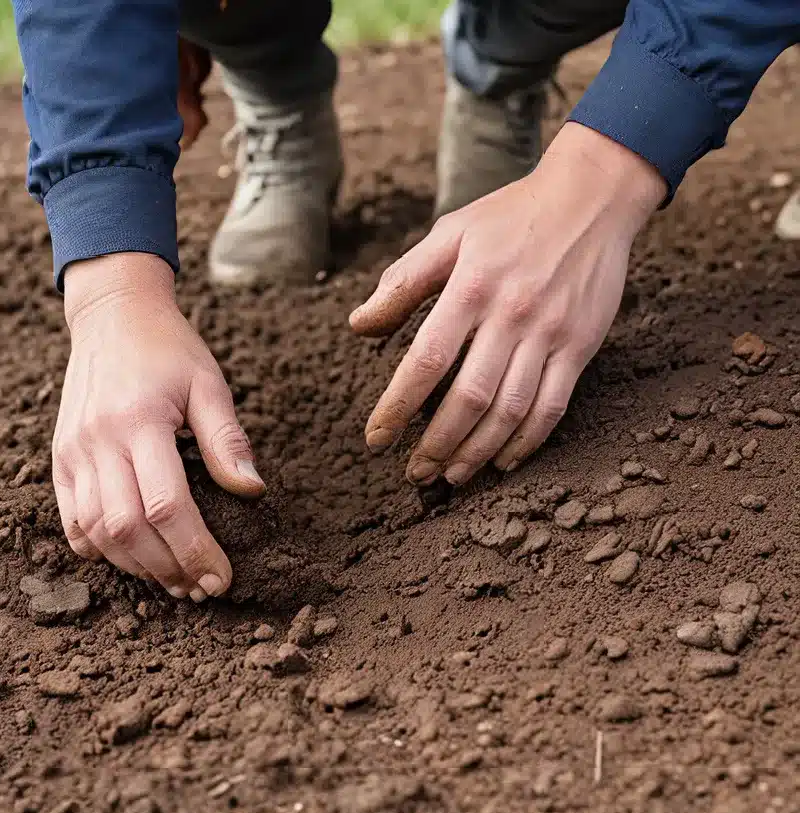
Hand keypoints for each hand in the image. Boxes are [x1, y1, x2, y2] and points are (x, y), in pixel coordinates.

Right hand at [54, 252, 264, 599]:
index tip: (220, 577)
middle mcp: (97, 440)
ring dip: (136, 567)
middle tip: (200, 588)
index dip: (195, 550)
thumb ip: (228, 439)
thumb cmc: (168, 349)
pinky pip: (72, 521)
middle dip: (167, 569)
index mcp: (139, 420)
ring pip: (96, 532)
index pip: (166, 505)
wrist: (112, 316)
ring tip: (172, 581)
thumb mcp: (209, 383)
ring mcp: (72, 452)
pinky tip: (132, 559)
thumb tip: (253, 491)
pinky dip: (99, 550)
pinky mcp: (59, 459)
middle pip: (127, 529)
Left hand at [350, 122, 665, 485]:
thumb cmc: (509, 217)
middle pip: (469, 397)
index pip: (426, 361)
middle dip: (436, 444)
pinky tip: (501, 461)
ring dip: (477, 452)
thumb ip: (402, 283)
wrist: (593, 196)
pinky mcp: (581, 346)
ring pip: (510, 411)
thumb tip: (358, 327)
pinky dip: (526, 442)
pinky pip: (552, 407)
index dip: (398, 407)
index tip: (377, 439)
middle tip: (415, 473)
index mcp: (471, 287)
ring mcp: (550, 333)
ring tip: (451, 476)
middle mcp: (511, 315)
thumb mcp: (450, 235)